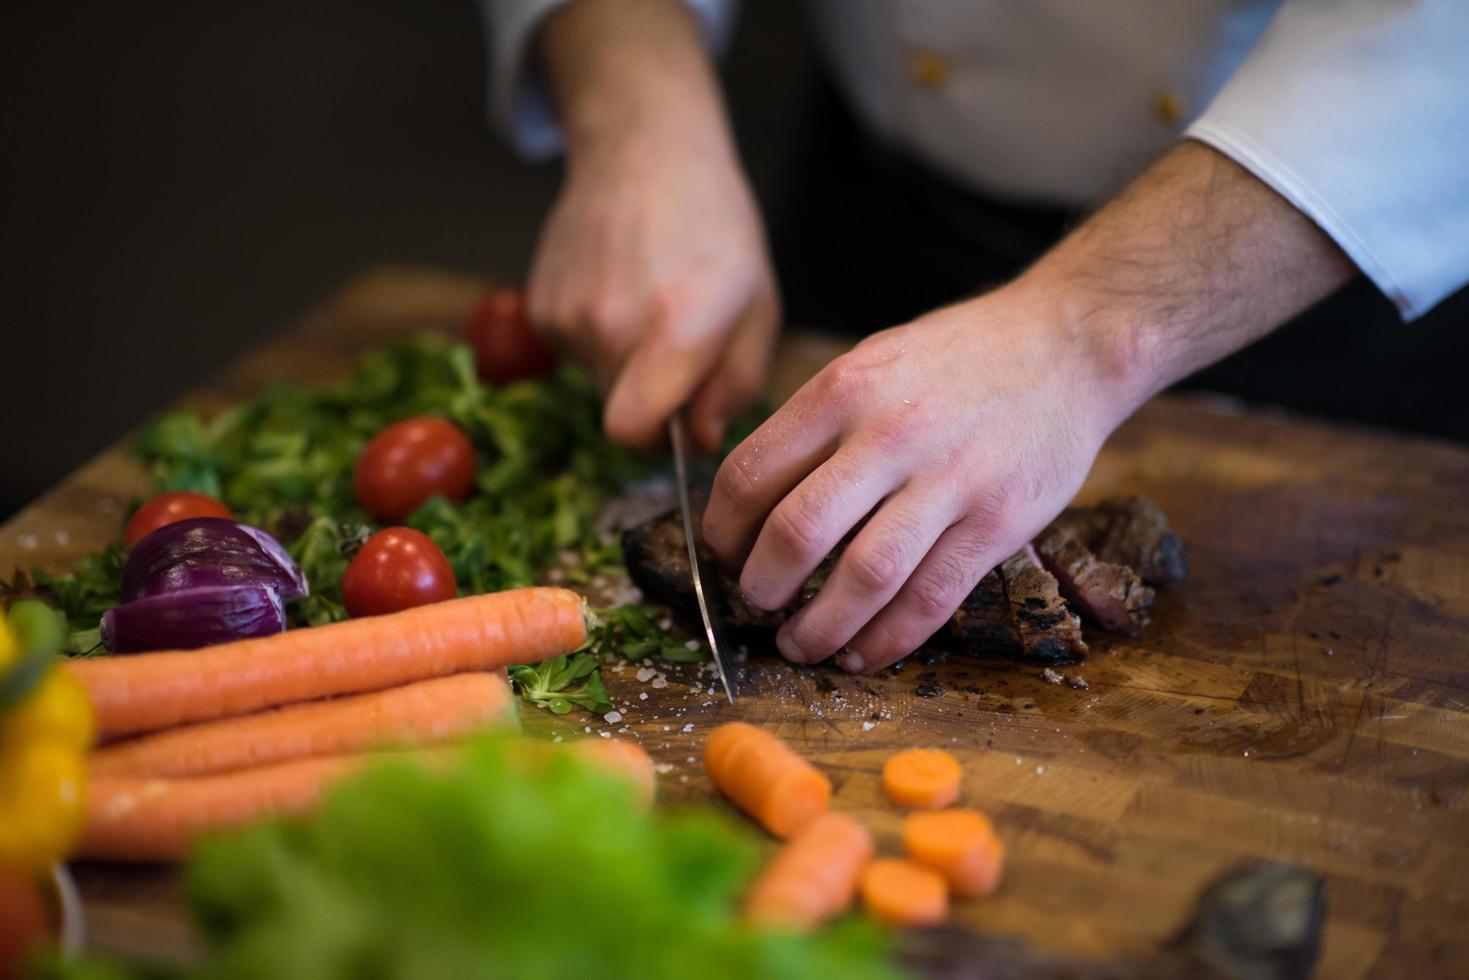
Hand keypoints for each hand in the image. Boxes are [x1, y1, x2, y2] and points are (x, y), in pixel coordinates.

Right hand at [528, 0, 778, 452]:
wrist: (645, 151)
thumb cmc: (716, 229)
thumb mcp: (758, 307)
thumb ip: (736, 386)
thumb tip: (702, 439)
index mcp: (677, 328)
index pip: (633, 431)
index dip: (657, 443)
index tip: (679, 424)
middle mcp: (612, 324)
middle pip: (620, 412)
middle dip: (652, 398)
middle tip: (679, 345)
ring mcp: (568, 313)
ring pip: (597, 381)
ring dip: (625, 363)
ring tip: (650, 302)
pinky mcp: (541, 304)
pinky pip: (573, 350)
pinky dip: (596, 335)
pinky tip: (619, 286)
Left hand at [701, 281, 1129, 673]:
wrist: (1068, 343)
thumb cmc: (960, 357)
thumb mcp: (873, 360)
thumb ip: (819, 422)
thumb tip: (754, 500)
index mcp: (845, 388)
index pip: (751, 472)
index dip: (723, 529)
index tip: (724, 554)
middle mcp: (891, 432)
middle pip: (797, 531)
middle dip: (761, 585)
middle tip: (756, 603)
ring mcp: (950, 479)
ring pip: (863, 577)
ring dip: (819, 627)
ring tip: (798, 644)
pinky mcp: (998, 521)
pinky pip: (930, 598)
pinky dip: (887, 639)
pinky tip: (862, 654)